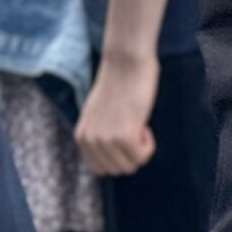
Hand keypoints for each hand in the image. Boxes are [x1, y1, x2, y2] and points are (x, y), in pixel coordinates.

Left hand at [77, 48, 159, 175]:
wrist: (127, 61)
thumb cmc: (120, 82)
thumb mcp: (100, 113)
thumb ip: (100, 134)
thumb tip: (112, 154)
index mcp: (82, 137)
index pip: (101, 169)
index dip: (120, 154)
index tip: (125, 132)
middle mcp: (90, 141)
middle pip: (117, 170)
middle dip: (132, 153)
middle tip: (134, 126)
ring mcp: (105, 140)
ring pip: (131, 165)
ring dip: (141, 148)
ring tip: (139, 123)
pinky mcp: (124, 135)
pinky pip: (142, 155)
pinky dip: (149, 144)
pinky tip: (144, 124)